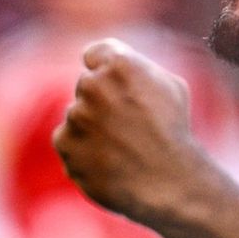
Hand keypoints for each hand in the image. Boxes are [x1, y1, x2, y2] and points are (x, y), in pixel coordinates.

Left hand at [53, 39, 216, 225]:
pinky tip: (107, 162)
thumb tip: (114, 65)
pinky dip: (82, 151)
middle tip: (128, 126)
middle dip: (102, 101)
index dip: (105, 69)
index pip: (94, 54)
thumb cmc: (174, 133)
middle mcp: (94, 85)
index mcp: (120, 64)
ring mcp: (76, 115)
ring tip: (122, 148)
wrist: (170, 183)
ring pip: (77, 115)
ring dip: (93, 128)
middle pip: (87, 86)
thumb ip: (136, 68)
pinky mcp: (65, 143)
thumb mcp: (170, 87)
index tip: (115, 86)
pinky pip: (67, 141)